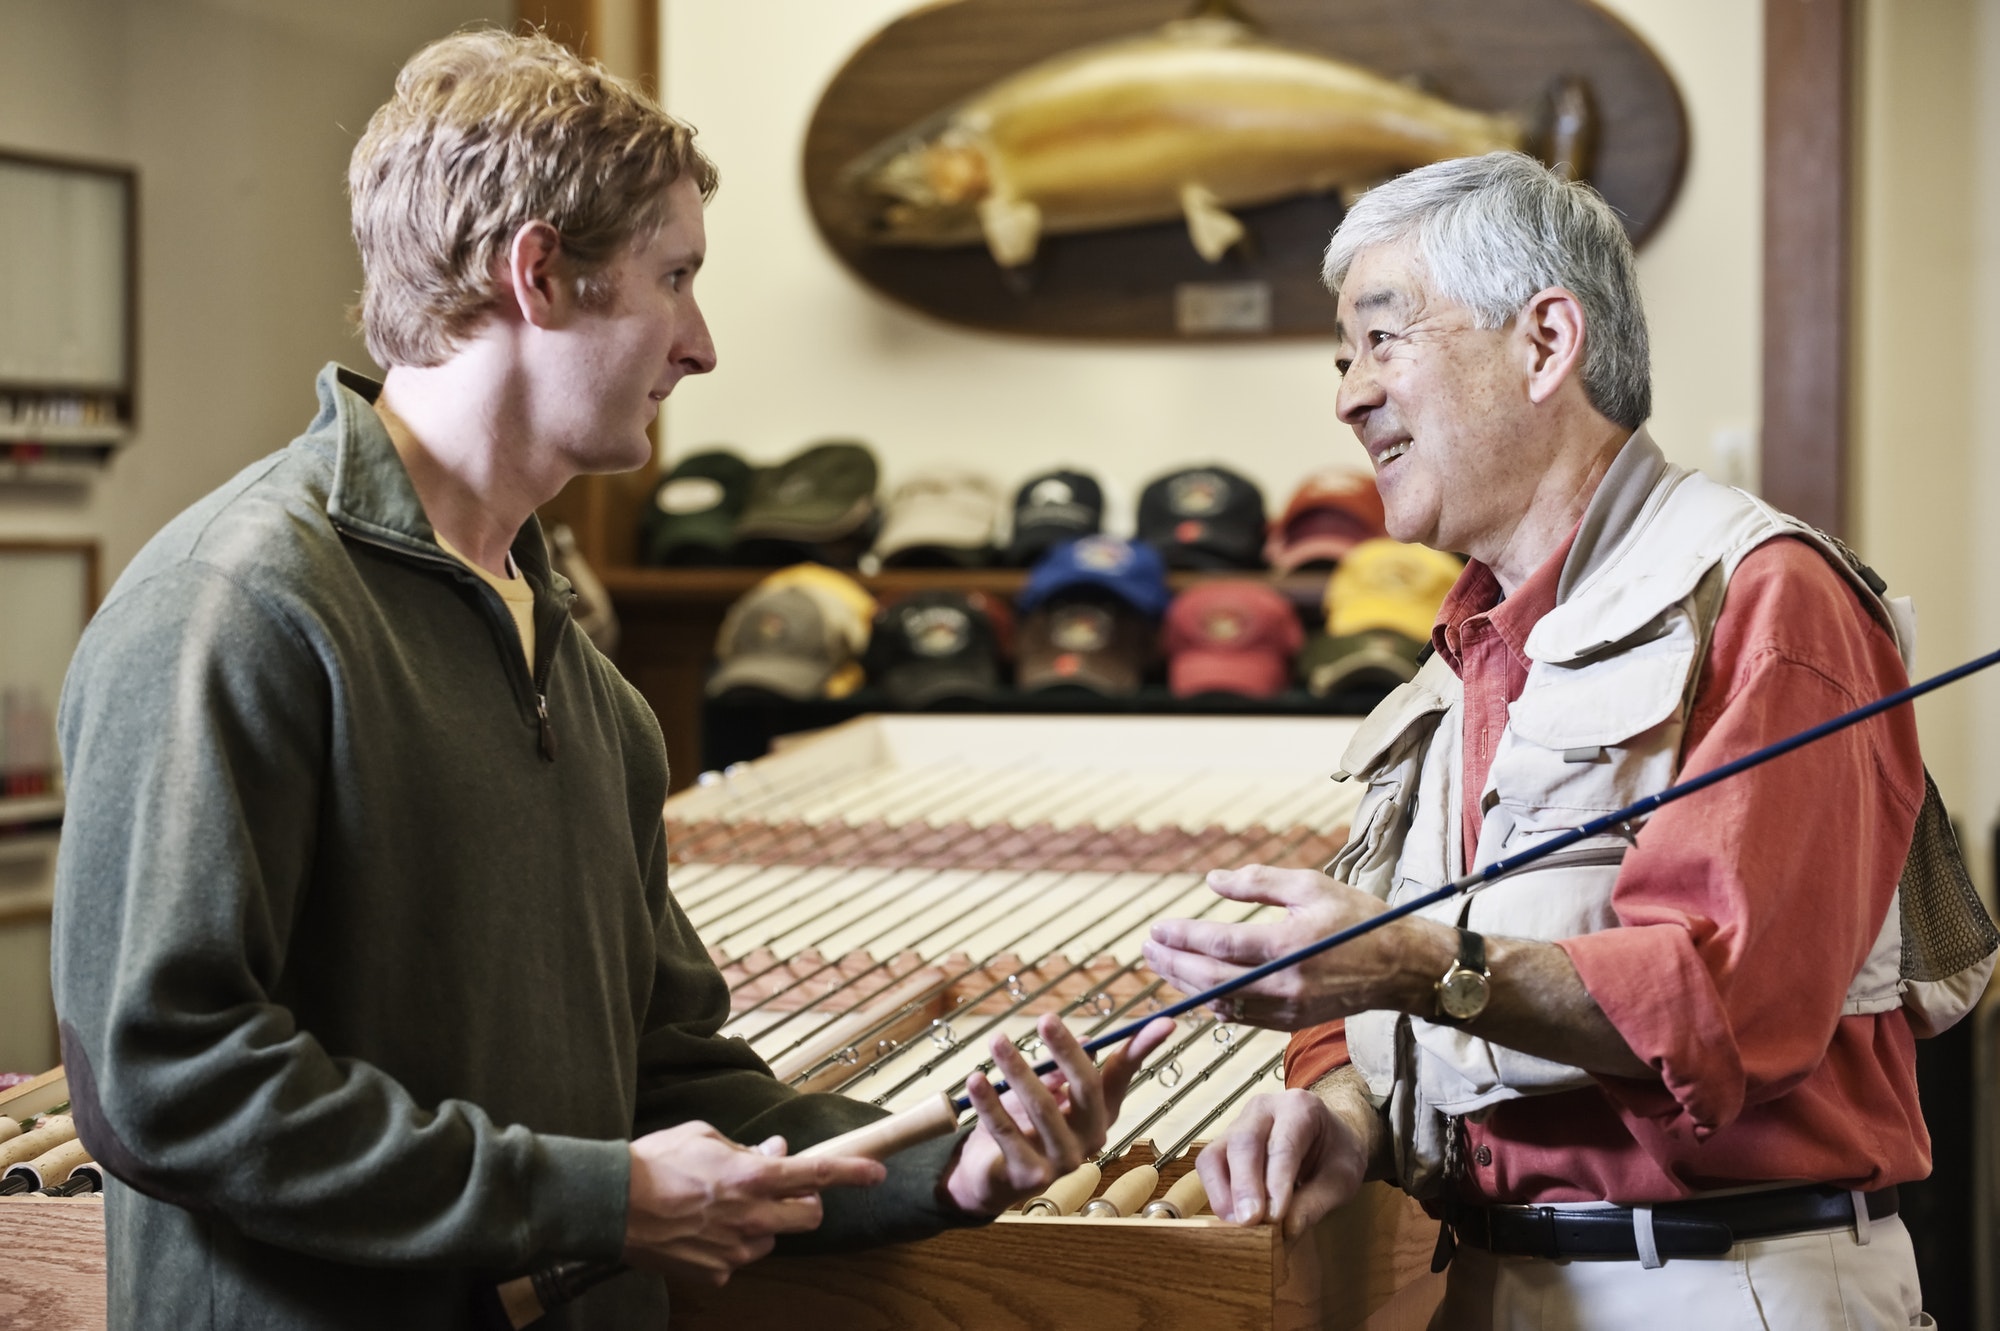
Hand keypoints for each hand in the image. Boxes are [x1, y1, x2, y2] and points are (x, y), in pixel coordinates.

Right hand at [622, 1120, 884, 1284]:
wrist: (612, 1205)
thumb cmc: (656, 1162)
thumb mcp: (705, 1137)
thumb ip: (747, 1148)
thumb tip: (775, 1152)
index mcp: (753, 1176)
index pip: (818, 1174)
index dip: (853, 1172)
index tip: (877, 1172)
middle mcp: (752, 1216)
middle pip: (809, 1217)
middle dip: (806, 1203)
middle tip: (784, 1191)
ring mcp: (736, 1250)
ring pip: (772, 1238)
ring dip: (761, 1223)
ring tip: (720, 1209)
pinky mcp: (717, 1274)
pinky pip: (738, 1259)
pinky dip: (728, 1246)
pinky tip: (700, 1230)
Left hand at [942, 1013, 1173, 1215]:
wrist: (990, 1177)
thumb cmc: (1021, 1124)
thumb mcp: (1045, 1089)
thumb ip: (1064, 1067)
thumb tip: (1089, 1039)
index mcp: (1099, 1113)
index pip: (1124, 1074)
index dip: (1143, 1047)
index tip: (1166, 1021)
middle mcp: (1090, 1139)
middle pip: (1086, 1088)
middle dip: (1066, 1051)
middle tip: (1045, 1019)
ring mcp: (1063, 1162)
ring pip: (1043, 1108)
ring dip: (1018, 1070)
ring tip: (997, 1041)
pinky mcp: (1030, 1178)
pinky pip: (1008, 1133)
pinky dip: (989, 1104)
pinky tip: (976, 1080)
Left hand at [1143, 865, 1448, 1028]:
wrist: (1401, 967)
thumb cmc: (1359, 919)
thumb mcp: (1310, 886)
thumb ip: (1258, 882)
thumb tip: (1212, 881)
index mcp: (1289, 946)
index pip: (1220, 944)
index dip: (1183, 937)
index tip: (1157, 928)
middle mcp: (1284, 984)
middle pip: (1212, 979)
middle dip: (1173, 964)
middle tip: (1148, 948)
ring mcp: (1287, 1009)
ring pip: (1221, 1004)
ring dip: (1187, 986)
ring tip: (1163, 964)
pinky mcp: (1291, 1023)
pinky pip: (1240, 1017)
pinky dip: (1213, 1003)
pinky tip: (1197, 986)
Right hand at [1197, 1089, 1368, 1237]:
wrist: (1329, 1136)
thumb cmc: (1335, 1154)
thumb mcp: (1342, 1179)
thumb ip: (1316, 1203)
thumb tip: (1287, 1230)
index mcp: (1300, 1108)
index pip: (1283, 1145)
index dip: (1276, 1182)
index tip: (1275, 1218)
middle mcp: (1263, 1109)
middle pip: (1244, 1141)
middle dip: (1244, 1184)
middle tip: (1250, 1221)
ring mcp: (1238, 1124)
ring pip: (1216, 1153)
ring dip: (1223, 1192)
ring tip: (1238, 1224)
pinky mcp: (1224, 1144)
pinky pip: (1210, 1167)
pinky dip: (1216, 1193)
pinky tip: (1231, 1217)